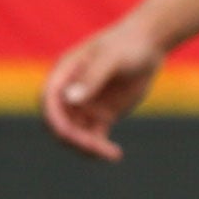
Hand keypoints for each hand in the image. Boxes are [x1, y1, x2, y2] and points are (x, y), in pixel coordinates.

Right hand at [40, 19, 163, 161]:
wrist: (149, 45)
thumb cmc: (128, 44)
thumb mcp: (112, 57)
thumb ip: (92, 76)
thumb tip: (71, 99)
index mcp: (62, 76)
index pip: (48, 102)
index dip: (53, 119)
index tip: (67, 134)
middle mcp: (68, 95)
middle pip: (60, 124)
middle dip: (72, 138)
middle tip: (94, 146)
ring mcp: (83, 107)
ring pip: (75, 135)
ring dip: (87, 148)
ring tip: (110, 153)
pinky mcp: (100, 117)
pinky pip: (94, 138)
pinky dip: (100, 148)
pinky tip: (114, 155)